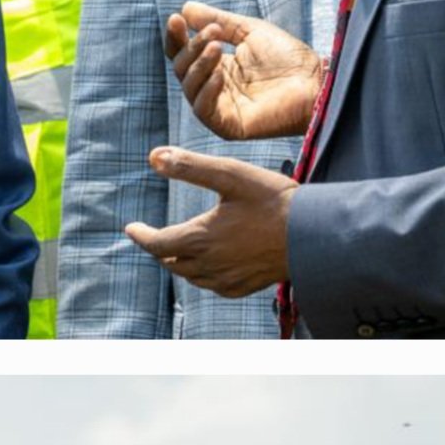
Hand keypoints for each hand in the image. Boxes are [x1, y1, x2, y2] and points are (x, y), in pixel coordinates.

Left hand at [127, 150, 296, 297]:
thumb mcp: (230, 174)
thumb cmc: (274, 200)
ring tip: (178, 249)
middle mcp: (208, 264)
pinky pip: (212, 286)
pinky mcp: (243, 287)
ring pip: (190, 276)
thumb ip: (190, 166)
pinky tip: (209, 265)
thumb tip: (153, 157)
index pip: (156, 244)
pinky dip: (202, 275)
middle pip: (170, 262)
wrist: (313, 234)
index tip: (131, 228)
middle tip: (153, 237)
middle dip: (159, 248)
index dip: (140, 235)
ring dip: (179, 262)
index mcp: (199, 238)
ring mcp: (226, 279)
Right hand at [166, 2, 325, 140]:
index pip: (184, 53)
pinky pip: (204, 110)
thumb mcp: (249, 31)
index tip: (176, 19)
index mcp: (218, 66)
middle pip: (182, 69)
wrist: (315, 82)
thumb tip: (184, 8)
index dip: (177, 37)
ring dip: (199, 65)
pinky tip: (219, 73)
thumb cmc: (289, 58)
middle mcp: (215, 88)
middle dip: (192, 47)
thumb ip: (217, 20)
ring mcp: (220, 107)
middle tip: (213, 33)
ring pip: (190, 88)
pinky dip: (207, 90)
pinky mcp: (228, 126)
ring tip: (216, 47)